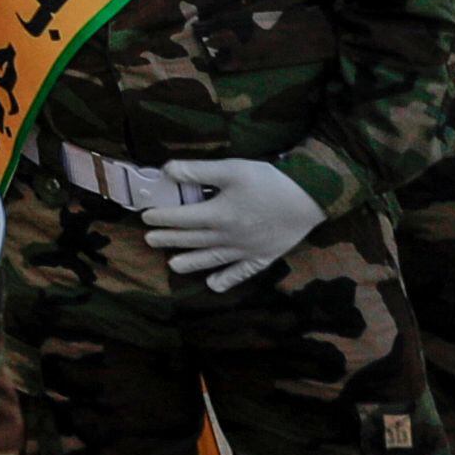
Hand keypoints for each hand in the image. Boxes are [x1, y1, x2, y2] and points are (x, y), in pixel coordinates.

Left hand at [139, 156, 321, 292]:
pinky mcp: (263, 258)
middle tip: (149, 240)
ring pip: (212, 259)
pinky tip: (214, 286)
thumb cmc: (268, 181)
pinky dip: (227, 280)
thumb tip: (165, 170)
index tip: (145, 216)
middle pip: (193, 239)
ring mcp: (245, 250)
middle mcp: (228, 237)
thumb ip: (197, 171)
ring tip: (172, 265)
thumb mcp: (230, 169)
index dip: (161, 217)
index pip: (182, 218)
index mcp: (218, 214)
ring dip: (190, 262)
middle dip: (169, 239)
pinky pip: (241, 273)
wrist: (309, 197)